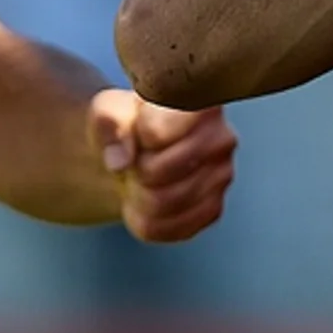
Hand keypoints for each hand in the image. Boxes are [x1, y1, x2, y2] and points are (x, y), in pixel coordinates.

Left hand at [88, 89, 238, 241]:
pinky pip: (168, 229)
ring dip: (138, 196)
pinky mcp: (214, 209)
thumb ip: (110, 124)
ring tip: (142, 179)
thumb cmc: (129, 126)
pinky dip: (148, 220)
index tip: (138, 131)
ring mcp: (223, 176)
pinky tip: (150, 199)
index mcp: (202, 103)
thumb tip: (120, 162)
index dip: (134, 138)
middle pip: (158, 171)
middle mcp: (223, 138)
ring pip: (162, 203)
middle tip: (137, 161)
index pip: (156, 133)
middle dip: (135, 170)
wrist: (140, 154)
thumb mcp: (109, 111)